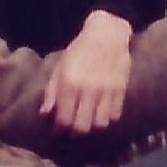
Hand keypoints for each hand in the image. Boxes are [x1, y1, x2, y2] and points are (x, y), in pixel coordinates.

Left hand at [43, 8, 134, 134]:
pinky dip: (107, 118)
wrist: (108, 35)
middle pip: (82, 127)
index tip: (58, 129)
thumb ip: (51, 92)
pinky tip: (100, 113)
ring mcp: (107, 91)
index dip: (59, 129)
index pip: (64, 119)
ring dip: (92, 127)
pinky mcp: (121, 90)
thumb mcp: (60, 68)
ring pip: (100, 125)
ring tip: (87, 122)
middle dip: (75, 132)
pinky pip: (115, 115)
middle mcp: (89, 90)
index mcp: (70, 84)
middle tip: (72, 129)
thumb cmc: (79, 51)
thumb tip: (45, 115)